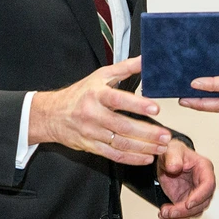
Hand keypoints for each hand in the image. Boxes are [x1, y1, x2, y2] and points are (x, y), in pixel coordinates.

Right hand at [29, 56, 170, 165]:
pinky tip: (146, 158)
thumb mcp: (100, 76)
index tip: (155, 108)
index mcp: (97, 94)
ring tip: (162, 147)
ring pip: (120, 143)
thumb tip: (146, 59)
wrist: (52, 114)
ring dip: (143, 147)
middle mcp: (93, 114)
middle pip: (122, 126)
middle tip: (166, 135)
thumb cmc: (80, 93)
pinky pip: (113, 155)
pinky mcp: (91, 147)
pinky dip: (131, 159)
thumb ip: (125, 68)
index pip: (119, 100)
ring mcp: (92, 133)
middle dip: (147, 133)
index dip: (137, 105)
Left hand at [156, 139, 215, 218]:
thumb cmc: (174, 152)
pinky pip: (185, 214)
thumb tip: (174, 167)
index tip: (187, 204)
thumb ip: (173, 157)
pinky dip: (175, 217)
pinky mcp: (187, 201)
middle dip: (186, 210)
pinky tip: (164, 213)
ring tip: (164, 212)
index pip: (208, 184)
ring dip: (179, 215)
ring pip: (195, 211)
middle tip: (170, 212)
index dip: (200, 196)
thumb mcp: (171, 150)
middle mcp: (203, 183)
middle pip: (203, 202)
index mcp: (204, 168)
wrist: (167, 160)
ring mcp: (196, 194)